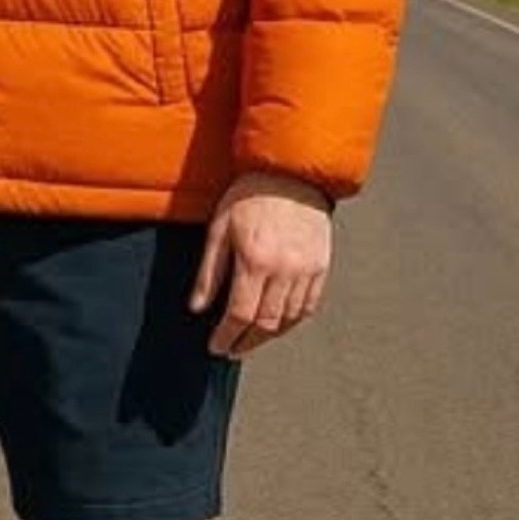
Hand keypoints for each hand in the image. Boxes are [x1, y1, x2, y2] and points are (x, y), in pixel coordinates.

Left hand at [189, 171, 332, 357]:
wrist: (291, 171)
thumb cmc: (250, 194)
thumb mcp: (220, 228)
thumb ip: (209, 272)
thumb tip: (197, 308)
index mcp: (255, 261)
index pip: (240, 315)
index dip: (226, 336)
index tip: (216, 347)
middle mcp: (284, 270)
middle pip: (265, 324)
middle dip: (245, 342)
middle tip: (232, 348)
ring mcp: (306, 270)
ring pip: (288, 319)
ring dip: (268, 336)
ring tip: (251, 340)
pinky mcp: (321, 266)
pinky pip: (309, 306)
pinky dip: (292, 321)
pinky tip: (278, 324)